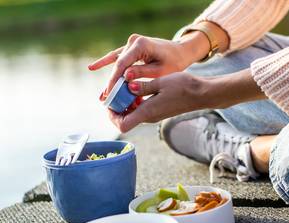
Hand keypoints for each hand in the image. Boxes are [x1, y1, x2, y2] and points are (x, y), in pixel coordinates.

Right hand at [88, 32, 209, 92]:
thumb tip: (125, 77)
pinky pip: (116, 57)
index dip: (114, 80)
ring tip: (102, 95)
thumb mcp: (160, 71)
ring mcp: (131, 44)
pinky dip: (106, 64)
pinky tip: (92, 67)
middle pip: (118, 65)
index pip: (122, 64)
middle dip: (111, 83)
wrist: (180, 52)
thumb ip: (142, 73)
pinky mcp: (131, 49)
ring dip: (110, 79)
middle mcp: (133, 42)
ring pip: (117, 64)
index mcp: (141, 45)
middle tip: (105, 99)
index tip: (109, 93)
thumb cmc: (173, 62)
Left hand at [108, 72, 207, 132]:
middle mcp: (148, 117)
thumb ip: (142, 86)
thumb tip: (128, 87)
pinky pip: (140, 109)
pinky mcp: (157, 111)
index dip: (112, 117)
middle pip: (125, 120)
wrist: (201, 94)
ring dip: (125, 103)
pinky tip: (137, 88)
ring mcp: (153, 115)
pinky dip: (134, 101)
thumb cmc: (184, 88)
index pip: (122, 126)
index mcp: (147, 112)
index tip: (110, 102)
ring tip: (126, 86)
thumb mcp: (161, 82)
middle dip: (117, 107)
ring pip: (132, 114)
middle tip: (116, 90)